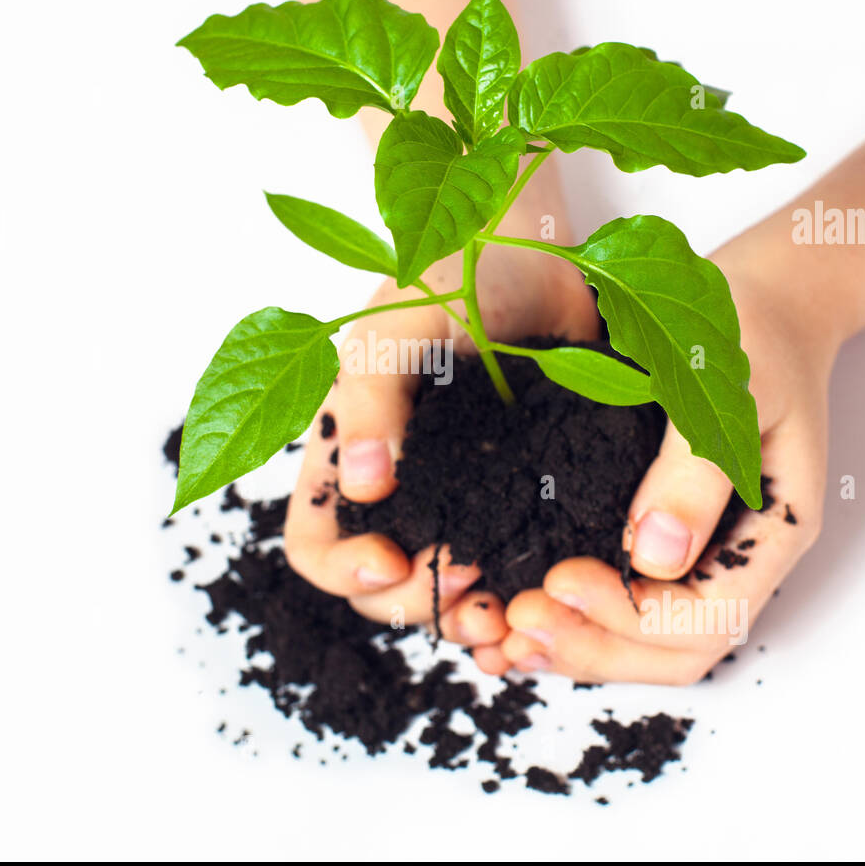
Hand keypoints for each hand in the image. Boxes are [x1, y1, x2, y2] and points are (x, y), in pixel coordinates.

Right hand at [283, 235, 596, 642]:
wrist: (529, 251)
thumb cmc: (443, 277)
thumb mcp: (393, 331)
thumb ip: (371, 403)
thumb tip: (366, 486)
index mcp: (350, 457)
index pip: (317, 546)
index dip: (343, 571)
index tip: (392, 558)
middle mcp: (400, 491)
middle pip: (384, 589)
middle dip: (419, 603)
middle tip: (472, 588)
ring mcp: (461, 498)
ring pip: (451, 589)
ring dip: (472, 614)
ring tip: (509, 611)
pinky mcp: (520, 496)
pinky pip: (515, 563)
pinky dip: (524, 593)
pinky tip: (547, 594)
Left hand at [489, 258, 837, 683]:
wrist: (756, 299)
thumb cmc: (748, 328)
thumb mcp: (729, 384)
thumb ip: (698, 469)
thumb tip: (653, 554)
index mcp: (770, 533)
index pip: (703, 621)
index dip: (627, 620)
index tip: (555, 581)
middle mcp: (735, 558)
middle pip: (667, 650)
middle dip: (589, 646)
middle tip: (513, 624)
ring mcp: (697, 551)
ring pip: (639, 638)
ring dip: (571, 644)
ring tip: (498, 636)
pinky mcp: (655, 533)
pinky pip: (616, 594)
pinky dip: (565, 613)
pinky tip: (508, 610)